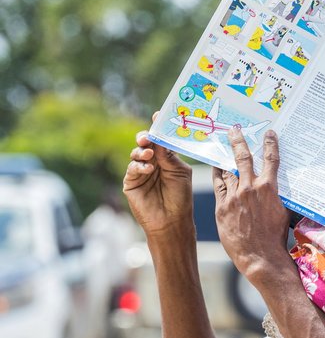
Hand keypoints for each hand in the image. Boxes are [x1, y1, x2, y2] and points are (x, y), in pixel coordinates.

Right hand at [123, 113, 193, 237]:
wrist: (172, 221)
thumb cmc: (181, 197)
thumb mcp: (179, 173)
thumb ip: (169, 156)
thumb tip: (158, 138)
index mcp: (167, 158)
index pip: (161, 139)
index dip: (159, 128)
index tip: (159, 115)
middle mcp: (153, 162)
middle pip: (146, 143)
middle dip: (145, 137)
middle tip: (147, 137)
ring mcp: (141, 171)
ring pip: (137, 154)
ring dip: (142, 151)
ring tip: (149, 155)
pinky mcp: (131, 182)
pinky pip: (132, 168)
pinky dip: (139, 166)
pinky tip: (147, 169)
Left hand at [213, 128, 290, 286]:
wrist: (260, 256)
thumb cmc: (275, 237)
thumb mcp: (283, 213)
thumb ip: (278, 197)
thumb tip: (278, 189)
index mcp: (268, 188)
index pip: (271, 159)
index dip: (270, 144)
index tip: (269, 133)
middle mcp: (250, 188)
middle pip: (243, 158)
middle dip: (238, 141)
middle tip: (234, 129)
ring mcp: (234, 197)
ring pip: (228, 171)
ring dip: (226, 159)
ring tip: (223, 148)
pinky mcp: (222, 207)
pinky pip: (218, 186)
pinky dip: (218, 175)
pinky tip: (216, 169)